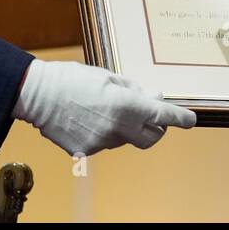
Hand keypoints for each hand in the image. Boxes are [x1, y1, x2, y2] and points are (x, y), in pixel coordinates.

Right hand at [14, 59, 196, 155]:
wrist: (38, 94)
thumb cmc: (73, 79)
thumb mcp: (108, 77)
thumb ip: (134, 91)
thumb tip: (153, 98)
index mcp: (126, 106)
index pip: (162, 115)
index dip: (180, 118)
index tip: (190, 120)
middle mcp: (117, 128)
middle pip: (150, 137)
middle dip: (155, 127)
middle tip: (150, 114)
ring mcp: (101, 143)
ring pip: (125, 139)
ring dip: (125, 127)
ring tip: (105, 108)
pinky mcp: (86, 152)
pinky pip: (104, 144)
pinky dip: (104, 132)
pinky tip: (89, 118)